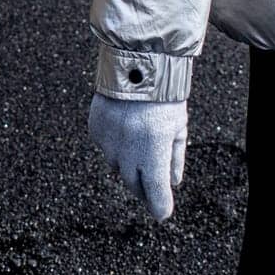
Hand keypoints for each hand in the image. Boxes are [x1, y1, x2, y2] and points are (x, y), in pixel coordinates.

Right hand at [88, 92, 187, 221]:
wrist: (137, 62)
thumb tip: (173, 182)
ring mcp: (110, 143)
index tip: (163, 213)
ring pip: (118, 167)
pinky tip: (126, 127)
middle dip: (144, 187)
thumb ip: (176, 155)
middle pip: (135, 185)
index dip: (161, 207)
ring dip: (129, 163)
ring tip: (140, 142)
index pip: (156, 194)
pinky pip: (106, 147)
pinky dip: (116, 144)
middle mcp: (129, 152)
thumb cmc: (165, 93)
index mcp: (154, 152)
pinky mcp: (96, 131)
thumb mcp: (178, 124)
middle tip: (152, 183)